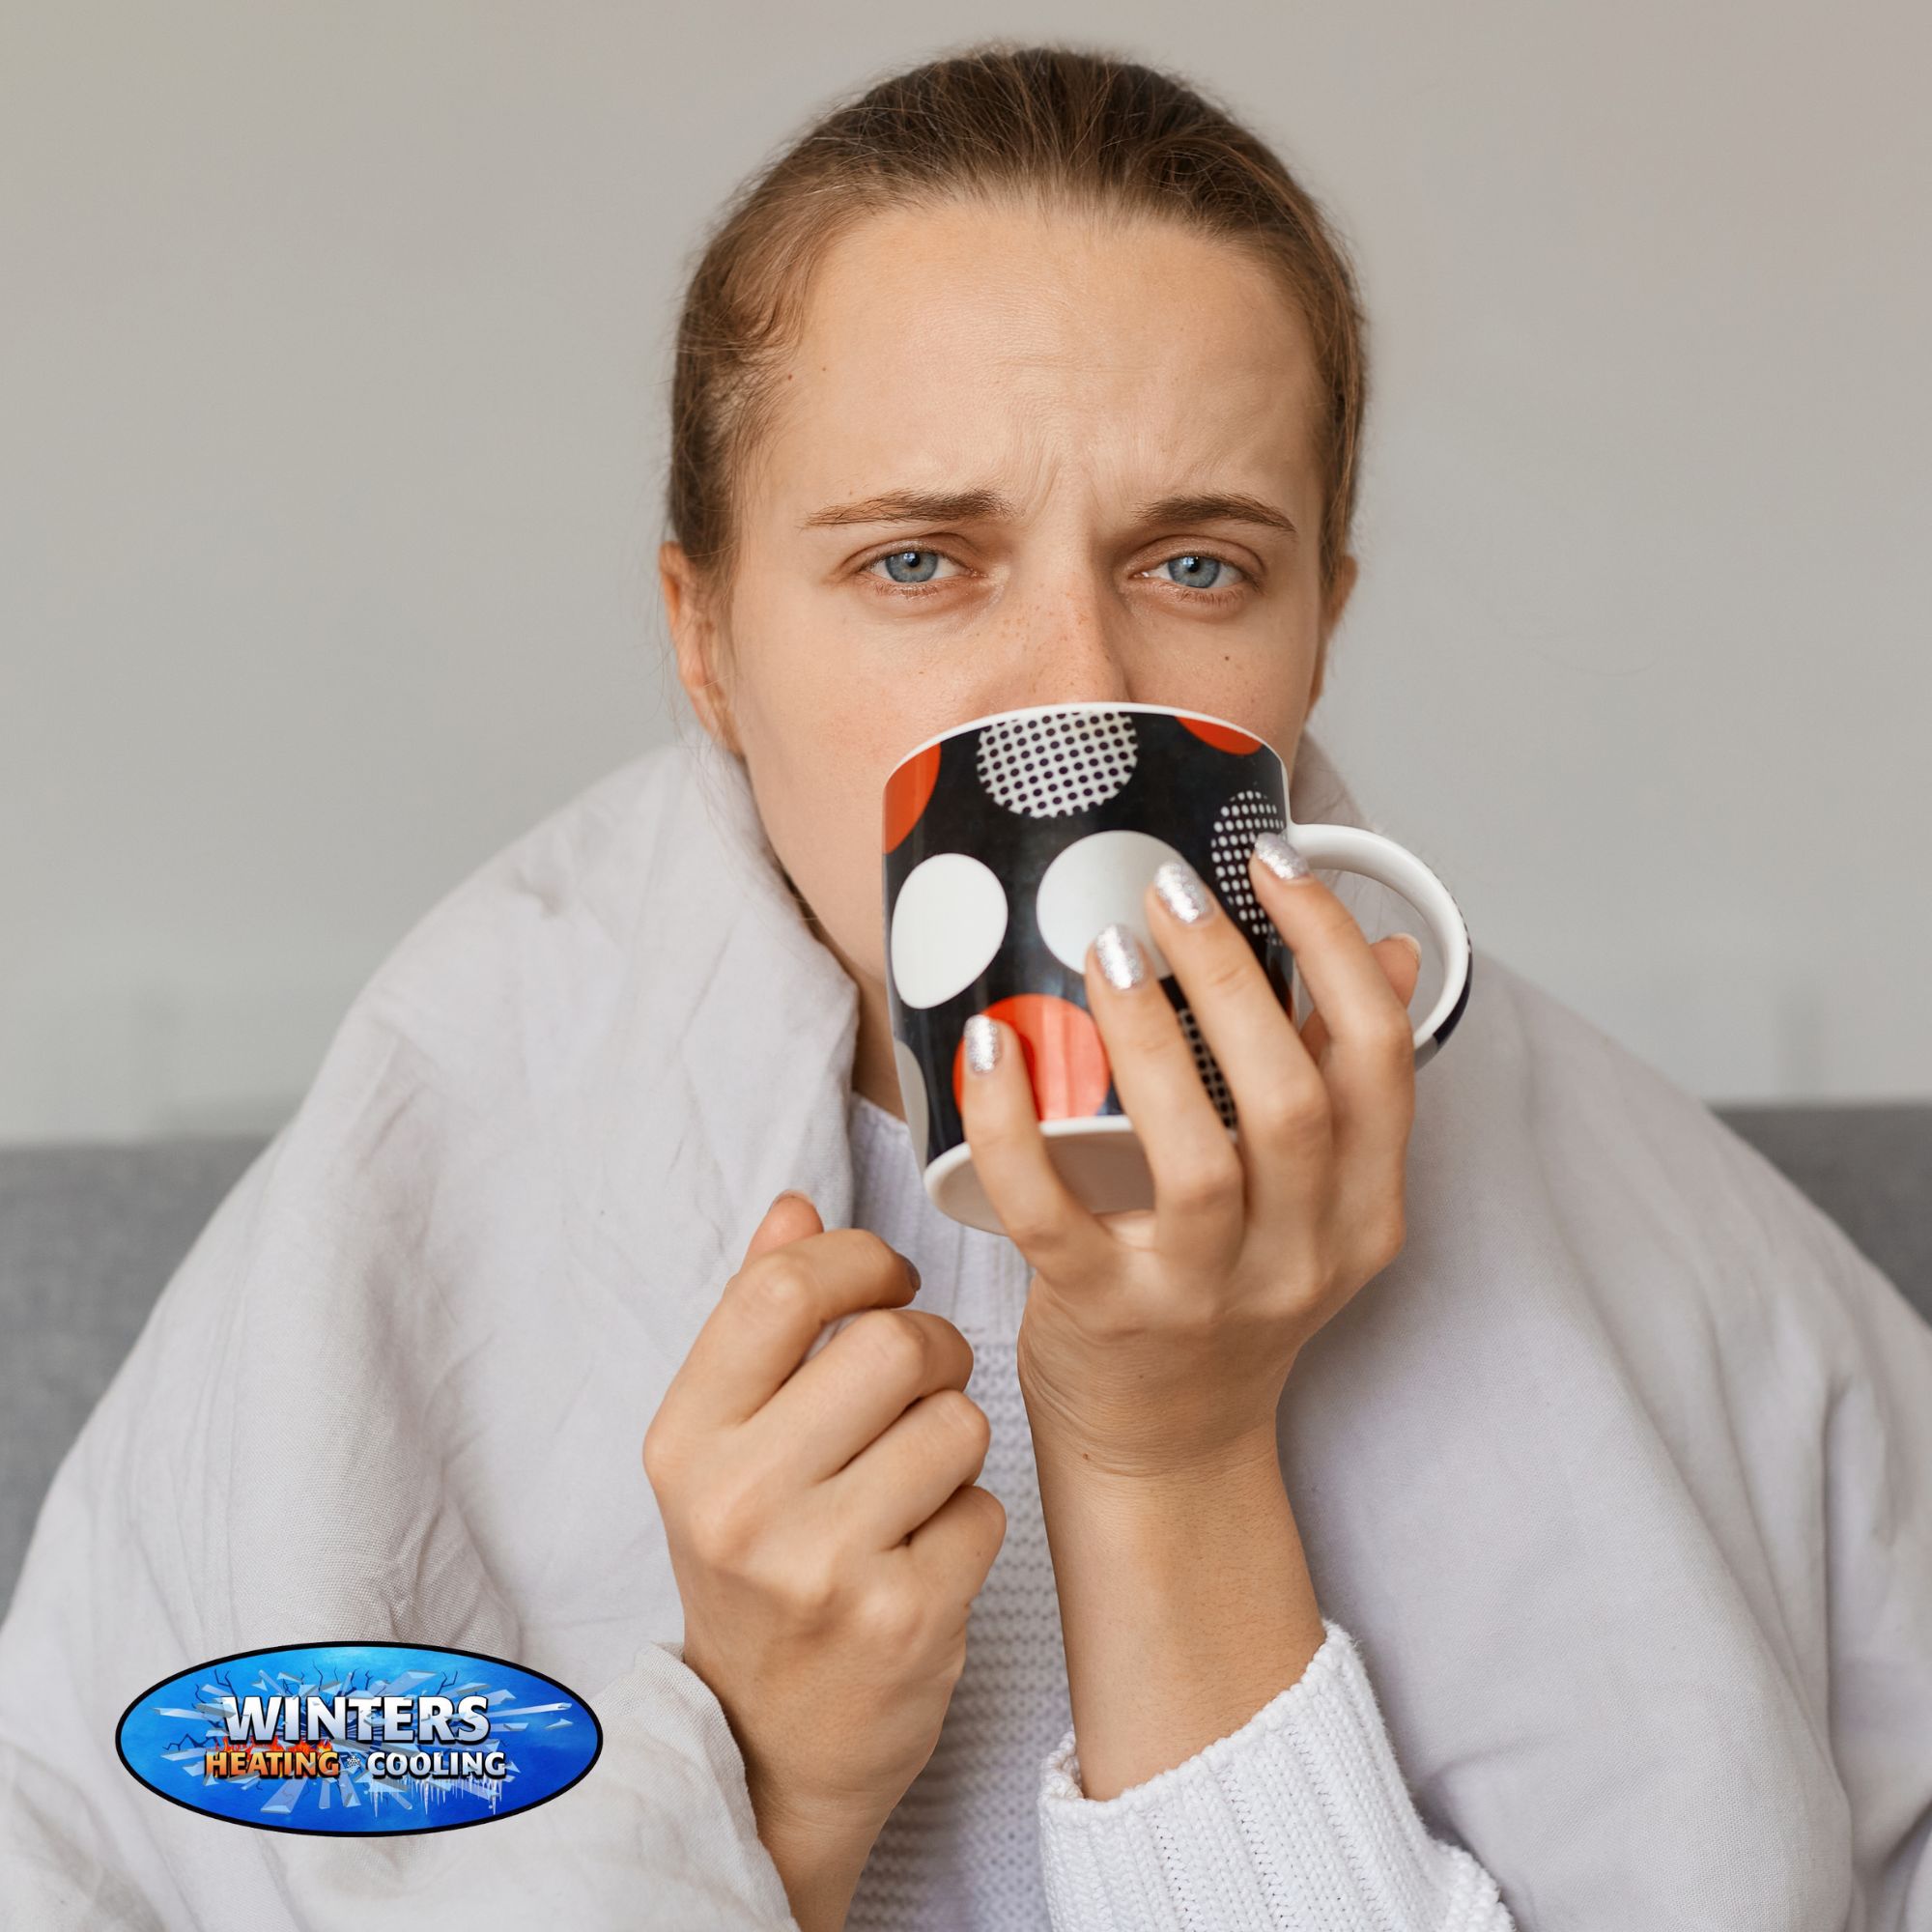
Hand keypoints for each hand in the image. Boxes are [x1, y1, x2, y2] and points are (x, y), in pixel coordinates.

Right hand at [643, 1192, 1005, 1928]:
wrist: (766, 1746)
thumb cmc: (753, 1567)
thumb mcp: (722, 1445)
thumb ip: (755, 1318)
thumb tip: (798, 1205)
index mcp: (686, 1440)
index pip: (782, 1287)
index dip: (858, 1259)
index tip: (886, 1279)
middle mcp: (740, 1502)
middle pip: (893, 1344)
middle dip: (931, 1349)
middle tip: (920, 1383)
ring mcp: (822, 1568)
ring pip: (957, 1422)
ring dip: (955, 1438)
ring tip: (914, 1478)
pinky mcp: (903, 1623)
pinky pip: (986, 1508)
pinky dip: (970, 1519)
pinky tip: (925, 1553)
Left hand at [958, 836, 1422, 1481]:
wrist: (1166, 1449)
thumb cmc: (1228, 1299)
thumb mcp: (1318, 1203)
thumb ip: (1344, 1082)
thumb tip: (1390, 951)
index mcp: (1364, 1214)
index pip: (1380, 1063)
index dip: (1336, 950)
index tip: (1273, 865)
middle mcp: (1299, 1259)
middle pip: (1292, 1104)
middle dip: (1232, 979)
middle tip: (1166, 896)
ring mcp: (1200, 1296)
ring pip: (1193, 1159)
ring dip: (1147, 1039)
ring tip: (1103, 952)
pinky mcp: (1100, 1316)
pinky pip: (1049, 1213)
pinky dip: (1013, 1124)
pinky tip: (990, 1046)